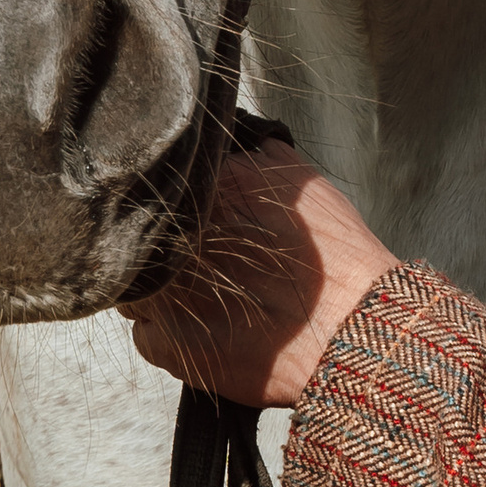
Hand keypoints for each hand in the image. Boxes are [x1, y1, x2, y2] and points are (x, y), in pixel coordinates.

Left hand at [125, 139, 393, 410]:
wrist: (349, 326)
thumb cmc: (332, 256)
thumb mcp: (296, 176)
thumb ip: (250, 154)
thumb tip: (228, 142)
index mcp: (199, 192)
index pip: (155, 190)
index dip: (174, 207)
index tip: (195, 220)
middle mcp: (170, 240)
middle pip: (140, 240)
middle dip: (164, 248)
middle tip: (202, 260)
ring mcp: (161, 294)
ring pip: (135, 288)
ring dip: (159, 290)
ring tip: (205, 297)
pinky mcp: (165, 344)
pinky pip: (146, 333)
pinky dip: (170, 332)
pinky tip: (208, 328)